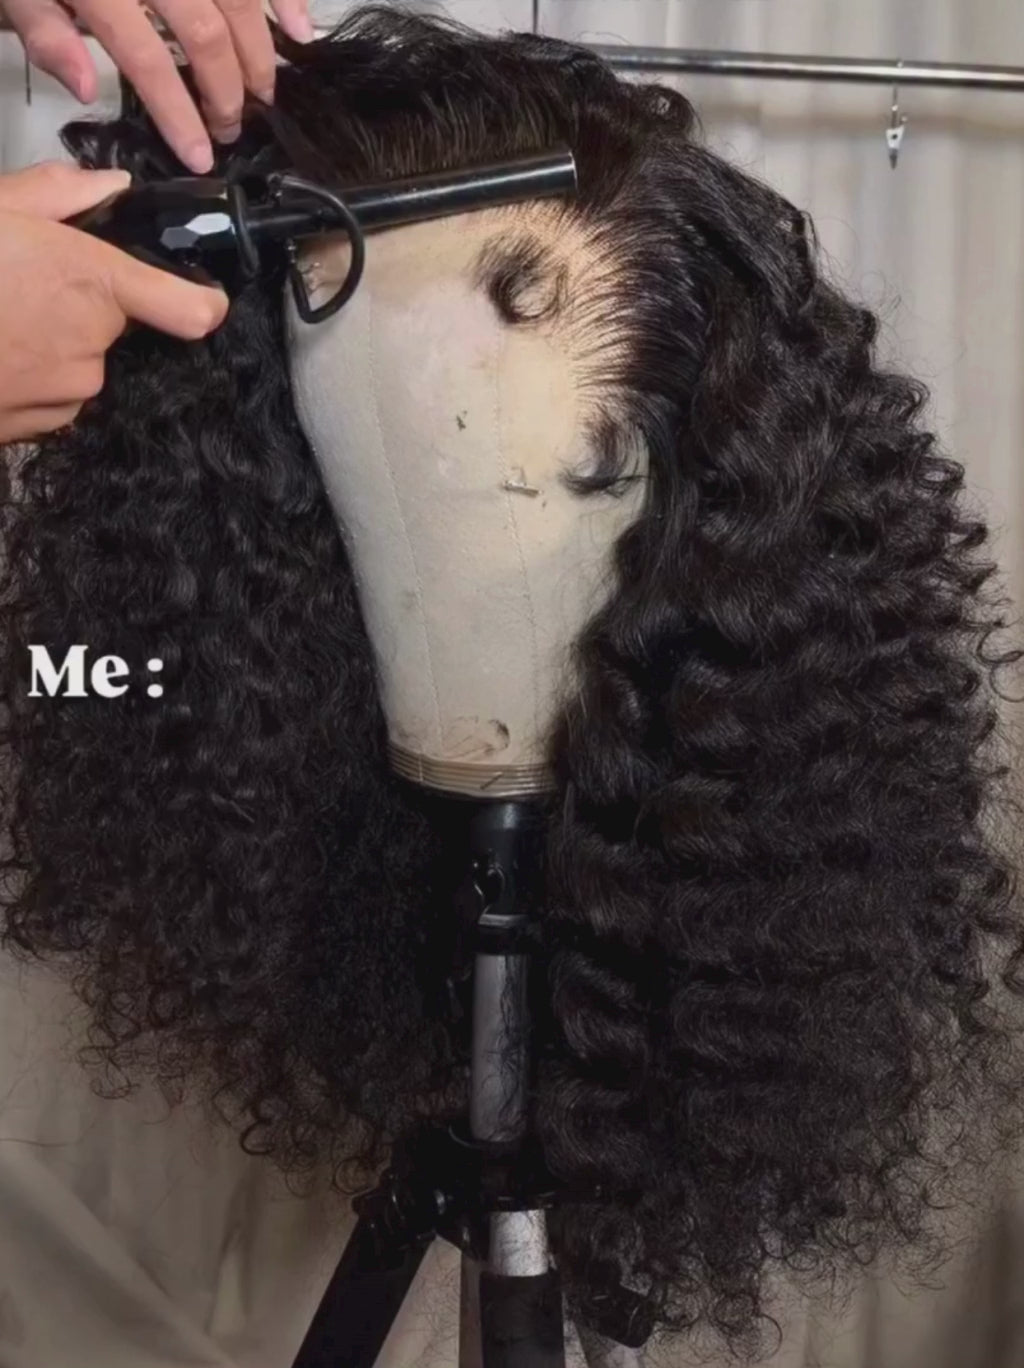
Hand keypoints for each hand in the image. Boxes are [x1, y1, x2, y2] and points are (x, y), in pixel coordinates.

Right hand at [0, 162, 227, 444]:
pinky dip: (26, 374)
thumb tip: (108, 187)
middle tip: (18, 283)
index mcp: (91, 283)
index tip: (202, 298)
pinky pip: (52, 394)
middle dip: (75, 305)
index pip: (190, 310)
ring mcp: (67, 392)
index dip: (203, 304)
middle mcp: (92, 345)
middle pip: (109, 323)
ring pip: (78, 359)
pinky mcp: (41, 426)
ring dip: (46, 339)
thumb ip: (56, 197)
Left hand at [4, 0, 314, 173]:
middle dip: (227, 90)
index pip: (147, 60)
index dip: (179, 114)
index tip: (201, 157)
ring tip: (266, 93)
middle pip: (204, 33)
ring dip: (261, 50)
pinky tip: (301, 28)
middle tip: (234, 128)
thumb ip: (42, 27)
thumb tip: (85, 88)